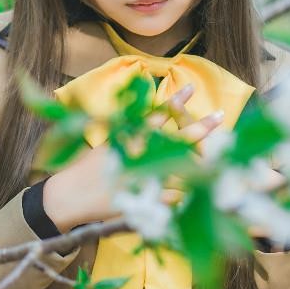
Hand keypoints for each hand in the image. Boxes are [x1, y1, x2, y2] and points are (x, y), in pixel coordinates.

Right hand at [43, 84, 225, 231]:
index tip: (190, 88)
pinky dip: (186, 194)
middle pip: (175, 139)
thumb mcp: (106, 145)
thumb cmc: (85, 169)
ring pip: (179, 168)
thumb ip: (127, 133)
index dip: (175, 102)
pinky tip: (202, 191)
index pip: (155, 116)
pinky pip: (173, 197)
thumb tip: (149, 120)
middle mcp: (137, 155)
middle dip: (200, 127)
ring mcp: (142, 177)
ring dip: (201, 162)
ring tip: (221, 155)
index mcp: (127, 139)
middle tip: (220, 115)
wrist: (67, 197)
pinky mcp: (143, 200)